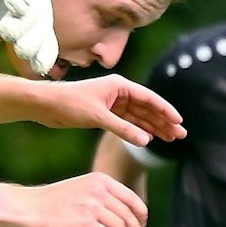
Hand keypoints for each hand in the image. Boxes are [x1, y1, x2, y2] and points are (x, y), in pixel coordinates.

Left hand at [0, 0, 57, 73]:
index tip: (12, 8)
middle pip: (37, 8)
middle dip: (25, 23)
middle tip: (8, 34)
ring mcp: (39, 11)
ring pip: (43, 27)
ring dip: (35, 42)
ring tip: (22, 52)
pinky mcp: (36, 30)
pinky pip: (47, 43)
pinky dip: (45, 56)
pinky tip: (41, 69)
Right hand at [19, 173, 147, 226]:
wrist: (29, 208)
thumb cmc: (53, 201)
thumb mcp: (81, 188)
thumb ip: (102, 195)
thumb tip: (125, 213)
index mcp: (100, 180)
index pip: (132, 198)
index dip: (141, 213)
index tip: (142, 224)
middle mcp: (99, 191)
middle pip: (129, 215)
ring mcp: (92, 207)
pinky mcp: (85, 224)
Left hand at [27, 75, 184, 145]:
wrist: (45, 105)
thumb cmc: (69, 104)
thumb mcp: (97, 116)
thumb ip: (123, 129)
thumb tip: (147, 141)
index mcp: (118, 85)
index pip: (148, 97)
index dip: (165, 110)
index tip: (179, 121)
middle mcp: (117, 92)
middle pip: (146, 108)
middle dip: (164, 121)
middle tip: (180, 135)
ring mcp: (111, 103)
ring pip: (138, 116)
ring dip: (153, 127)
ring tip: (170, 139)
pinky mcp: (103, 113)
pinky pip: (126, 122)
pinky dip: (138, 130)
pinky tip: (149, 138)